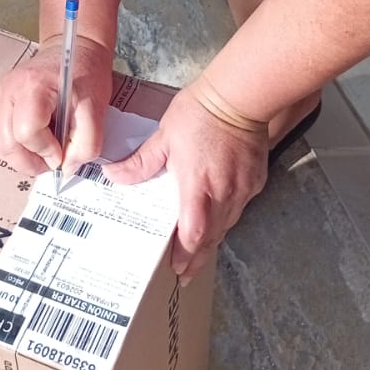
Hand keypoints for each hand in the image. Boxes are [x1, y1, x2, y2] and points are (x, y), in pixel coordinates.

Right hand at [0, 35, 113, 176]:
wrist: (76, 48)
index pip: (26, 133)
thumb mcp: (96, 109)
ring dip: (24, 156)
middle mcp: (9, 90)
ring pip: (2, 143)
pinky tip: (41, 139)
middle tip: (53, 163)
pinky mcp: (2, 101)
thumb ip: (86, 143)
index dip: (45, 150)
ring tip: (48, 151)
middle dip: (30, 162)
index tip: (62, 153)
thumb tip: (67, 167)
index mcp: (33, 86)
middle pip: (6, 144)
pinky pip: (4, 134)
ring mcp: (2, 95)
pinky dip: (21, 145)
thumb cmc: (86, 72)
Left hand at [104, 79, 269, 281]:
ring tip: (197, 248)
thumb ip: (140, 162)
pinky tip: (216, 214)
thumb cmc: (200, 114)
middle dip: (198, 257)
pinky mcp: (256, 180)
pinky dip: (226, 216)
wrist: (240, 96)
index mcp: (198, 186)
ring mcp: (243, 189)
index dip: (186, 254)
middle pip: (213, 236)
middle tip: (185, 272)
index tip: (178, 269)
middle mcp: (224, 194)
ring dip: (212, 237)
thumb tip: (113, 174)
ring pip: (228, 224)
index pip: (194, 232)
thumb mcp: (164, 137)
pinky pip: (239, 207)